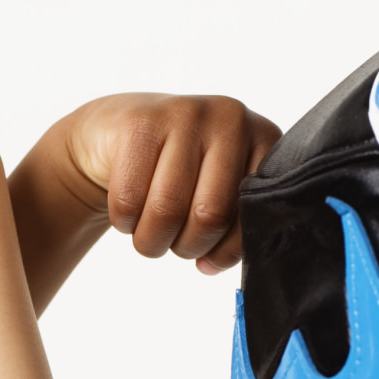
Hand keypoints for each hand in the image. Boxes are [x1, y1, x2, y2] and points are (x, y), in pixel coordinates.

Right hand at [30, 94, 281, 274]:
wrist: (116, 131)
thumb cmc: (176, 173)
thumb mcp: (217, 190)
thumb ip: (233, 224)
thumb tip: (211, 265)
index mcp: (263, 139)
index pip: (253, 215)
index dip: (226, 251)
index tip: (208, 259)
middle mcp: (232, 118)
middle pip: (210, 215)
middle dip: (186, 247)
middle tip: (174, 243)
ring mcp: (186, 113)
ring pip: (167, 210)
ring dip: (151, 241)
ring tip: (148, 233)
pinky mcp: (141, 122)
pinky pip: (130, 199)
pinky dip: (124, 221)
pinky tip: (128, 211)